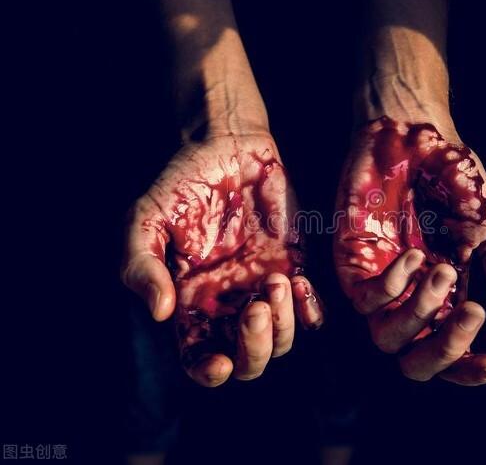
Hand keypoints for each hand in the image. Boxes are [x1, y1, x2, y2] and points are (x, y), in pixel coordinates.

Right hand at [122, 133, 323, 386]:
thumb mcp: (147, 219)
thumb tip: (161, 312)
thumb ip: (143, 265)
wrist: (227, 147)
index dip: (209, 371)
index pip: (200, 357)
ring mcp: (264, 287)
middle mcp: (230, 303)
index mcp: (192, 302)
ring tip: (276, 279)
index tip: (219, 362)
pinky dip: (309, 310)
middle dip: (254, 349)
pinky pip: (311, 310)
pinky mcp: (294, 266)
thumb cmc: (182, 182)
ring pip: (282, 340)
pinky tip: (297, 281)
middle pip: (249, 360)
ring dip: (283, 324)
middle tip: (255, 310)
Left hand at [334, 116, 485, 384]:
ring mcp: (378, 282)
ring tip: (444, 269)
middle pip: (413, 363)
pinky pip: (365, 299)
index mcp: (444, 298)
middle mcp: (408, 299)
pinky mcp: (352, 261)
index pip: (450, 354)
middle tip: (472, 311)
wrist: (418, 138)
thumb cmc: (456, 183)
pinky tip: (414, 254)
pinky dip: (394, 284)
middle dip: (445, 350)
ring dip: (423, 311)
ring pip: (386, 339)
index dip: (468, 370)